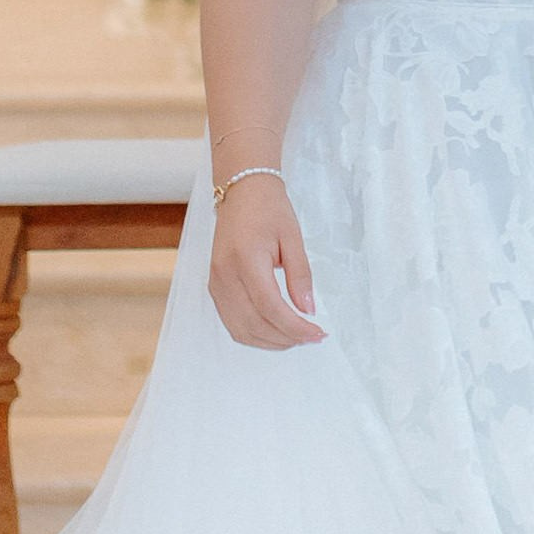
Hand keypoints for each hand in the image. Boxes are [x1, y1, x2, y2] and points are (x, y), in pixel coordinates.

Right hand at [208, 173, 324, 349]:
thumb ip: (301, 275)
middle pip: (254, 323)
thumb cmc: (269, 210)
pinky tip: (276, 331)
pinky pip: (232, 322)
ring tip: (297, 337)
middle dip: (287, 338)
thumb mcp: (293, 237)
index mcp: (245, 259)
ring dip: (271, 341)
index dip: (295, 326)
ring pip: (241, 329)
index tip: (318, 333)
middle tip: (313, 336)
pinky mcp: (215, 287)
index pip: (270, 306)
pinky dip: (255, 334)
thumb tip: (308, 309)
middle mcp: (225, 275)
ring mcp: (216, 283)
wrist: (242, 192)